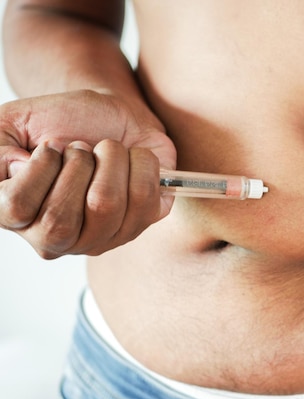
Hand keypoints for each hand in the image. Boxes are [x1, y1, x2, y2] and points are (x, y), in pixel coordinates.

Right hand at [0, 90, 176, 257]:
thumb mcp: (15, 123)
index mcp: (18, 217)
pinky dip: (141, 162)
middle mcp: (58, 237)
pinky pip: (145, 199)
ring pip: (106, 206)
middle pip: (60, 220)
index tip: (52, 145)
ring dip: (110, 159)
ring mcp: (102, 237)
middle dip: (76, 164)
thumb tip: (18, 168)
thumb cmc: (62, 122)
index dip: (38, 168)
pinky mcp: (141, 223)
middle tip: (81, 147)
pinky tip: (132, 158)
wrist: (112, 114)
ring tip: (107, 149)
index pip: (15, 209)